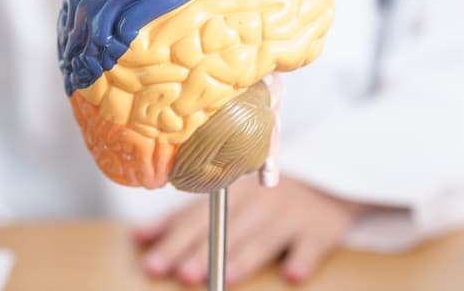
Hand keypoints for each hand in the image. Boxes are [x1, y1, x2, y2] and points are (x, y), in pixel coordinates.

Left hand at [134, 176, 365, 285]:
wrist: (325, 184)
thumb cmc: (261, 198)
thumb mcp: (223, 201)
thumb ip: (183, 218)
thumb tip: (139, 237)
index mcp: (229, 194)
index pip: (195, 219)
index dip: (173, 240)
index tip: (152, 262)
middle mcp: (257, 203)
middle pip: (225, 231)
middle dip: (201, 253)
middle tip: (181, 274)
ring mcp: (289, 215)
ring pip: (262, 239)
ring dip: (243, 259)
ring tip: (225, 279)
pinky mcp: (319, 230)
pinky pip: (311, 245)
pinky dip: (303, 259)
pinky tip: (292, 274)